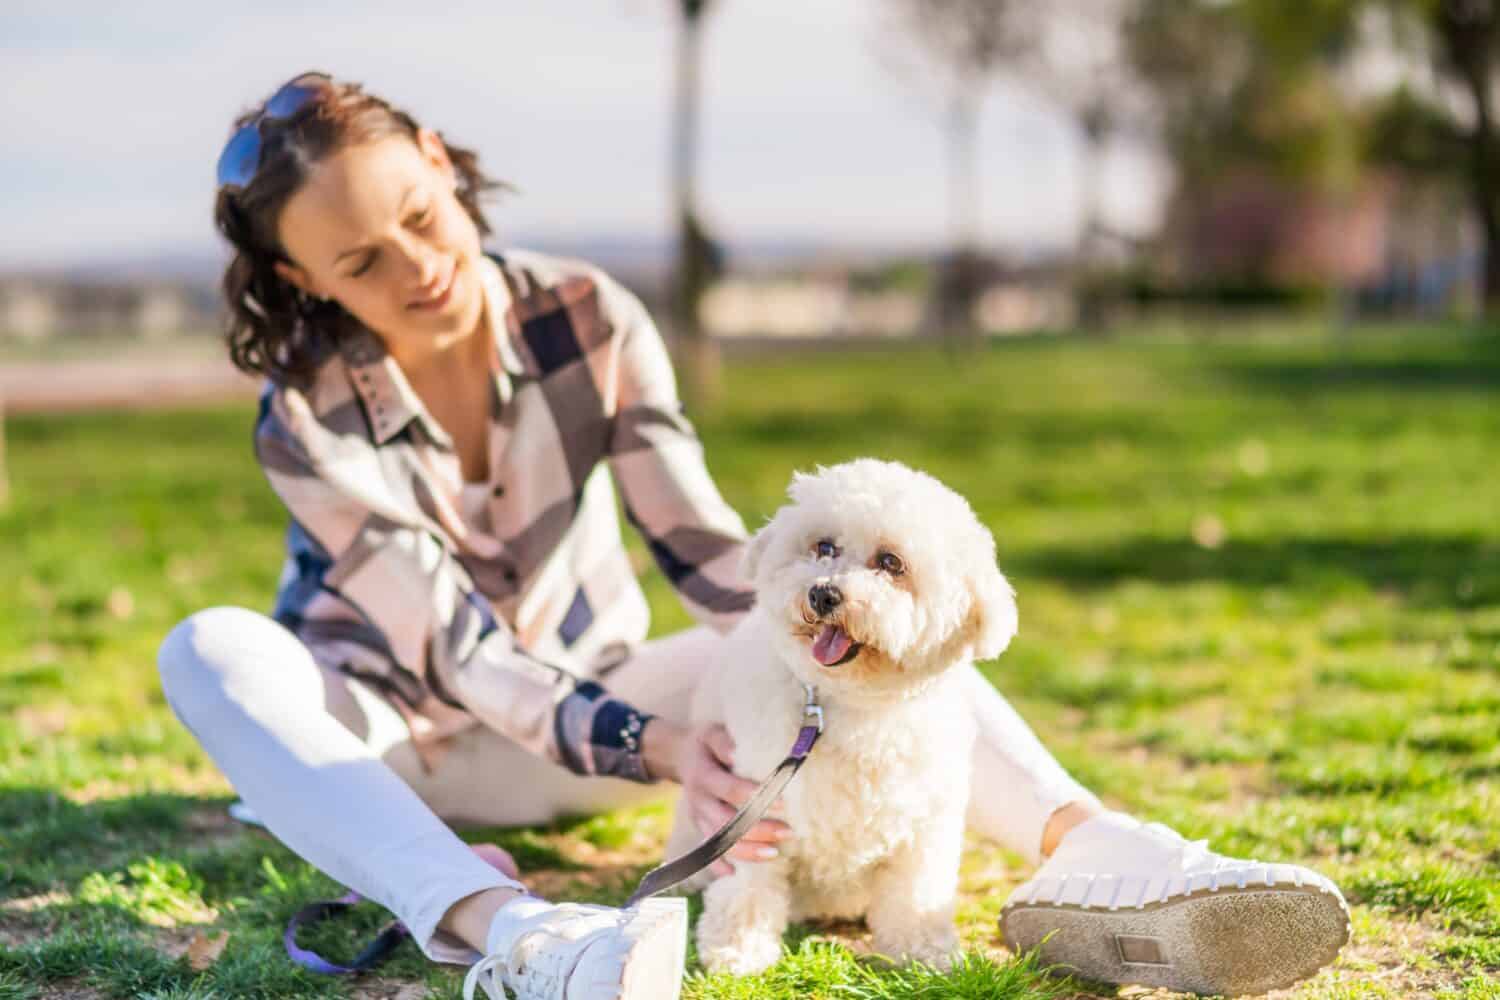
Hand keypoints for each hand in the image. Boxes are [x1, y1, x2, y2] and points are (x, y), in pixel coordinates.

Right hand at [652, 721, 791, 876]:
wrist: (679, 756)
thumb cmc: (706, 743)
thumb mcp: (712, 733)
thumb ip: (724, 741)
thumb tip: (737, 754)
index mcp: (703, 775)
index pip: (728, 788)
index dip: (754, 796)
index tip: (784, 802)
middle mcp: (698, 799)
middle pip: (725, 822)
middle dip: (757, 830)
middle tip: (788, 832)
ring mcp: (698, 817)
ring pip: (718, 841)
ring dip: (746, 850)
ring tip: (775, 853)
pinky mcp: (699, 827)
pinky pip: (707, 851)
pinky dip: (719, 864)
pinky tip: (735, 874)